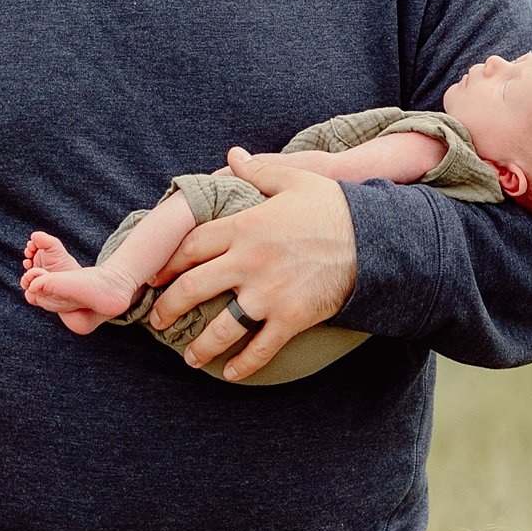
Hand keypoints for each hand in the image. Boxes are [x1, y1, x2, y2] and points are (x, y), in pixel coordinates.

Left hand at [148, 146, 358, 380]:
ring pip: (221, 326)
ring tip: (189, 357)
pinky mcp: (291, 318)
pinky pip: (261, 348)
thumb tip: (233, 155)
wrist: (376, 240)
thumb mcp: (294, 179)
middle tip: (157, 319)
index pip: (191, 247)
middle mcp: (249, 262)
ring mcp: (269, 293)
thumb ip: (258, 171)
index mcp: (244, 226)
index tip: (155, 276)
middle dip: (169, 307)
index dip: (167, 263)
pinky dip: (243, 365)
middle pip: (193, 288)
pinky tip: (230, 374)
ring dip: (200, 346)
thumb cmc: (334, 207)